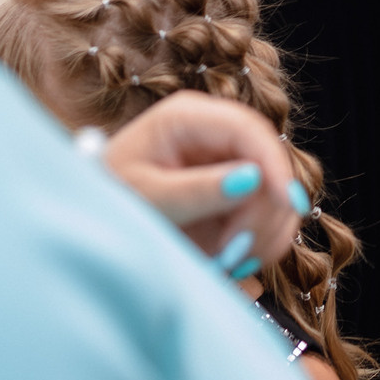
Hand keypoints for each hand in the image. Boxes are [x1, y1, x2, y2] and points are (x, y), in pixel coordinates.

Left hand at [103, 90, 305, 270]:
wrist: (93, 221)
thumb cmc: (110, 199)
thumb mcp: (147, 198)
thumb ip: (196, 191)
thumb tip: (252, 180)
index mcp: (188, 117)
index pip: (248, 129)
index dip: (274, 163)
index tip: (285, 202)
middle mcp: (217, 134)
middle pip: (270, 165)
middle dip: (263, 212)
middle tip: (234, 252)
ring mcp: (230, 164)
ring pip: (278, 194)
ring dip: (264, 232)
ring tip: (228, 262)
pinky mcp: (238, 195)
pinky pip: (271, 216)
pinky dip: (262, 242)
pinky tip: (235, 260)